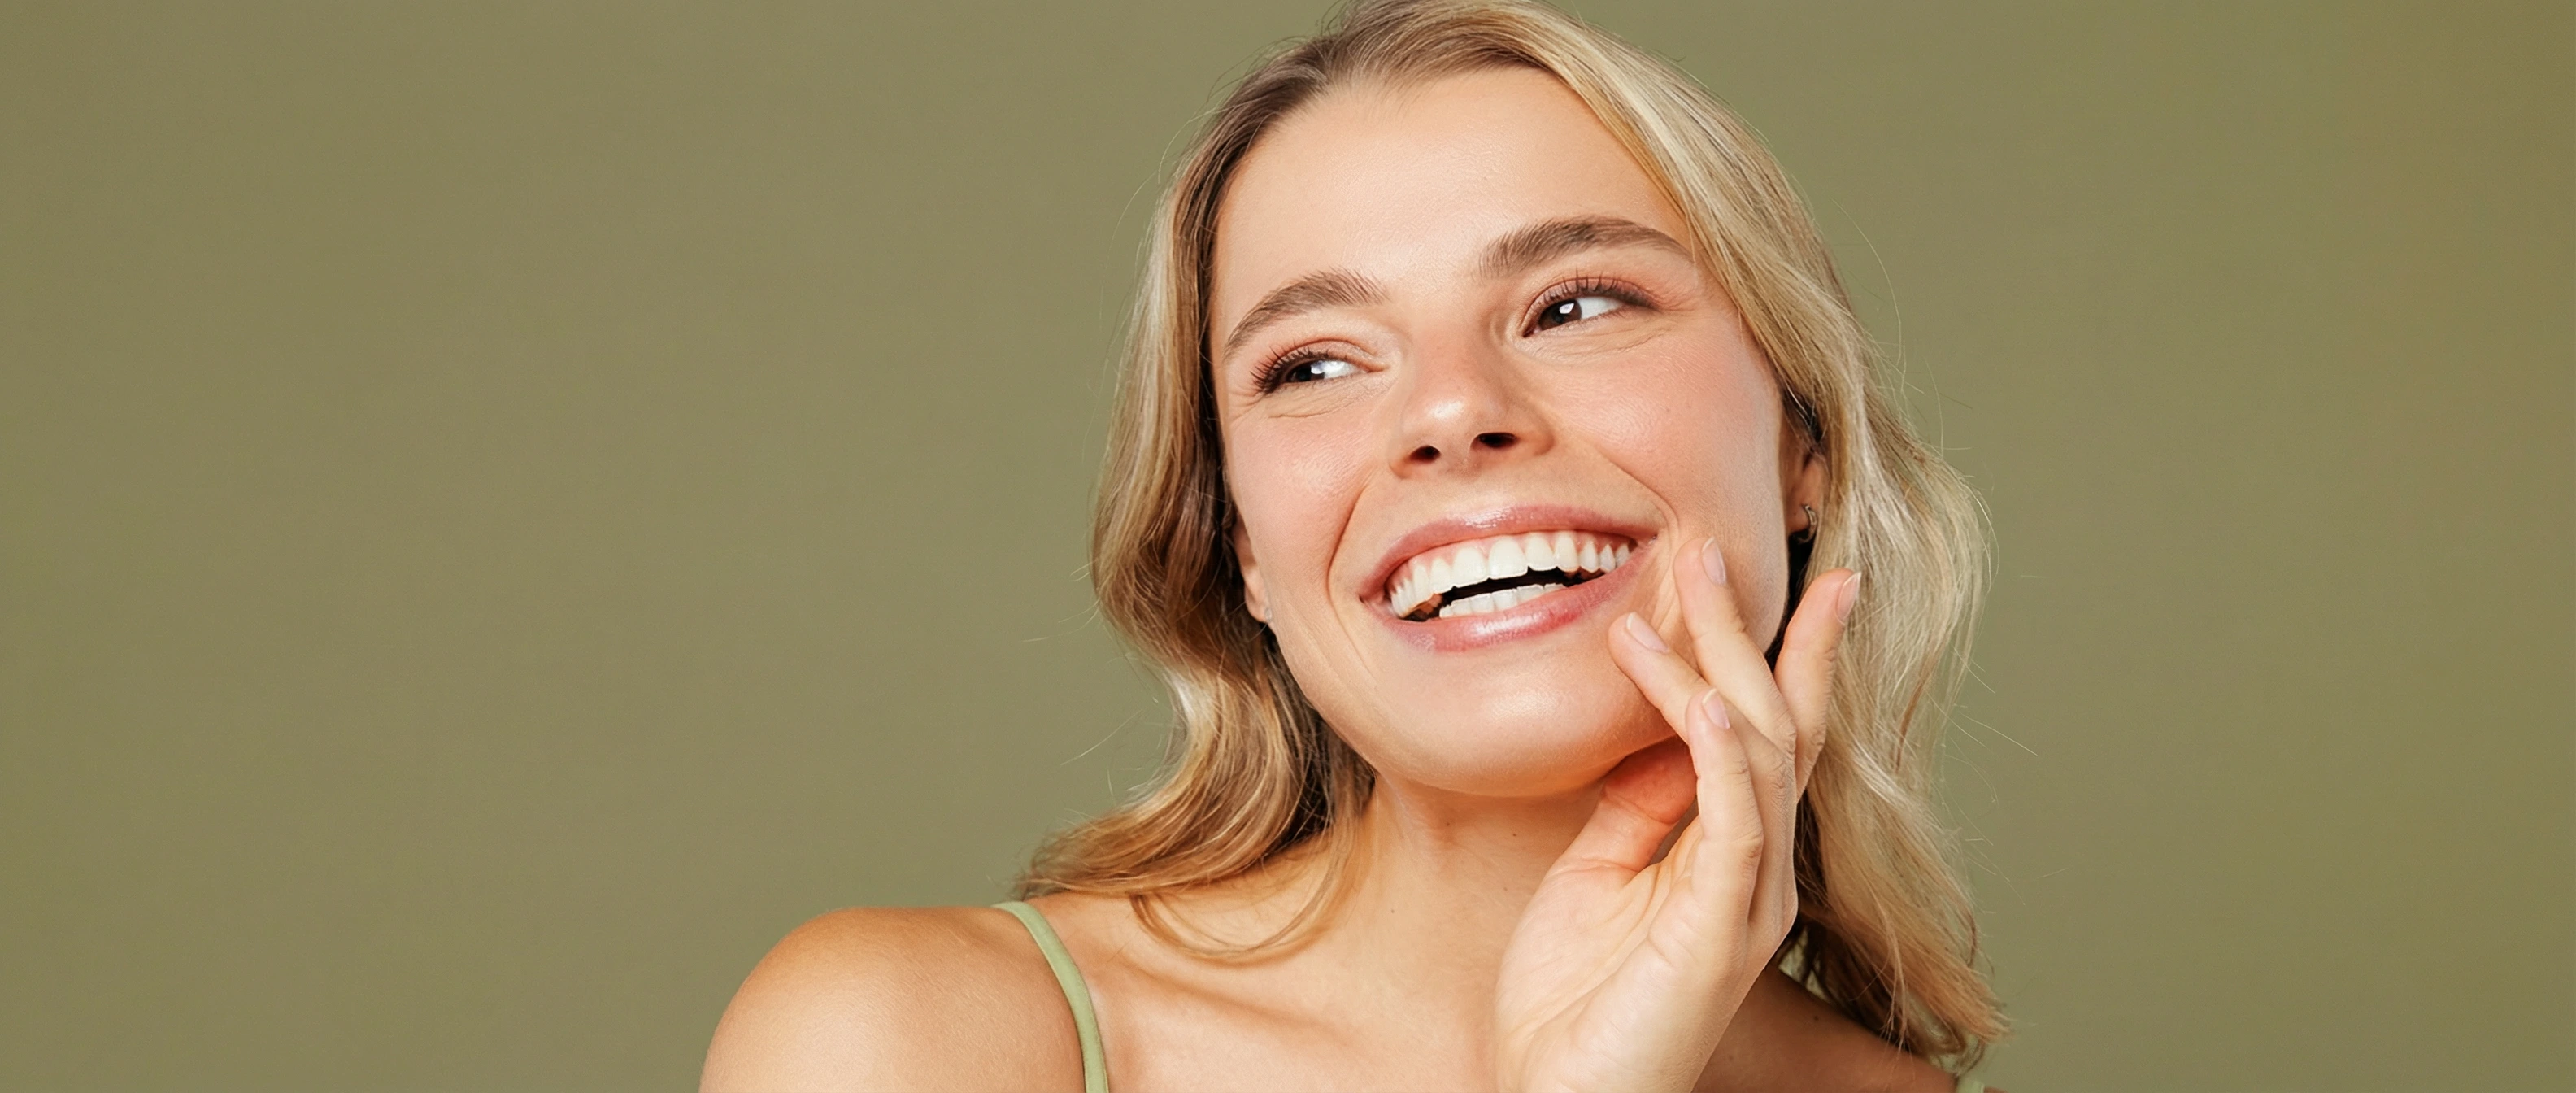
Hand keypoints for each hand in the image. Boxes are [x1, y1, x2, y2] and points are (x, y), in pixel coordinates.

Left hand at [1492, 537, 1860, 1092]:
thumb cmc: (1574, 998)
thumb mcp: (1598, 869)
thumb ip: (1638, 800)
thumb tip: (1660, 723)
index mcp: (1732, 850)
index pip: (1771, 730)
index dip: (1783, 651)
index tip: (1789, 570)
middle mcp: (1758, 867)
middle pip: (1780, 722)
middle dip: (1751, 630)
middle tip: (1711, 549)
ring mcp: (1747, 897)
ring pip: (1762, 753)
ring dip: (1721, 664)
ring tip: (1683, 590)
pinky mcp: (1720, 928)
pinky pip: (1737, 822)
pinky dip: (1723, 753)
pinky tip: (1709, 700)